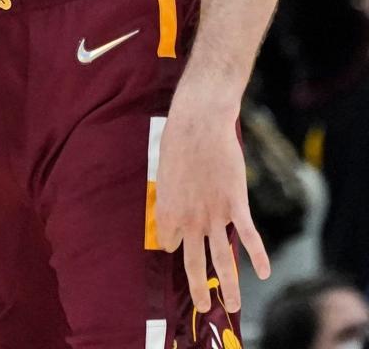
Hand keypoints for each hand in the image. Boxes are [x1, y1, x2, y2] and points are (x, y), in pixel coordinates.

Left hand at [155, 90, 268, 313]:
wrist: (200, 122)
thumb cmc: (178, 139)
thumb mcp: (164, 169)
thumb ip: (170, 193)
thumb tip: (173, 202)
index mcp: (168, 211)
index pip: (170, 243)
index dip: (175, 245)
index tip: (179, 244)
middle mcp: (190, 220)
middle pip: (194, 263)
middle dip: (199, 289)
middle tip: (203, 307)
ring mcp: (214, 214)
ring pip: (223, 260)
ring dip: (229, 285)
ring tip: (234, 306)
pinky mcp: (235, 203)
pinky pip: (249, 236)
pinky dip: (258, 256)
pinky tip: (264, 273)